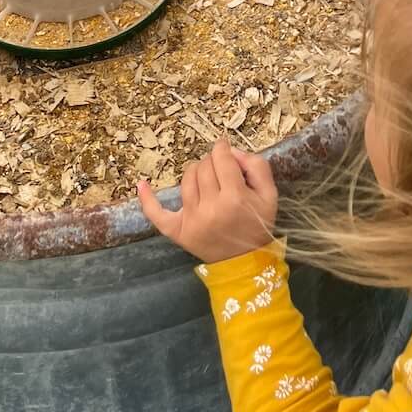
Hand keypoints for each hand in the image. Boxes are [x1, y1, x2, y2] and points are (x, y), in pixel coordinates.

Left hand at [138, 140, 278, 262]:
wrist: (245, 263)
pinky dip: (147, 199)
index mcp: (235, 197)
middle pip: (203, 166)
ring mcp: (191, 220)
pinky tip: (141, 184)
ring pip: (186, 179)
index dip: (222, 149)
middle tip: (220, 170)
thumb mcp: (269, 195)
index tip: (224, 150)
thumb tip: (232, 152)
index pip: (221, 158)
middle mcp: (211, 207)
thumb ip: (256, 166)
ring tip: (206, 179)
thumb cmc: (257, 226)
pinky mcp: (178, 231)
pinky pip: (157, 214)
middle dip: (212, 162)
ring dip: (196, 173)